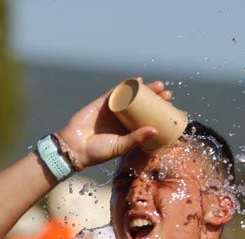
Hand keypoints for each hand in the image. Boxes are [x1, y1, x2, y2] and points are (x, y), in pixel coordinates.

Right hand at [55, 78, 171, 168]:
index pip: (146, 120)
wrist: (74, 147)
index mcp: (128, 132)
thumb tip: (155, 130)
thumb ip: (136, 138)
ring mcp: (113, 111)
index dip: (158, 113)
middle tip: (167, 94)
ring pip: (132, 97)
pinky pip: (116, 92)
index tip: (170, 108)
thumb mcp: (120, 147)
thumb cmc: (97, 152)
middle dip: (155, 99)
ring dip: (145, 90)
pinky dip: (127, 85)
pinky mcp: (102, 103)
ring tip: (158, 86)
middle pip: (142, 107)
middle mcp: (122, 120)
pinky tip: (138, 80)